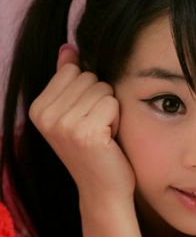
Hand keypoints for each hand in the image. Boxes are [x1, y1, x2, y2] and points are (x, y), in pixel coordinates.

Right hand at [29, 45, 135, 201]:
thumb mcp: (75, 110)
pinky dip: (117, 118)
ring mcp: (63, 125)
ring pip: (103, 88)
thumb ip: (68, 77)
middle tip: (95, 128)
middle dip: (100, 99)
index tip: (84, 118)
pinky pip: (113, 102)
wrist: (103, 189)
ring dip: (110, 109)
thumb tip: (68, 48)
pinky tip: (109, 139)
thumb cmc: (95, 148)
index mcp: (38, 108)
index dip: (88, 91)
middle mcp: (44, 116)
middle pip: (89, 77)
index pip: (74, 70)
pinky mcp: (85, 133)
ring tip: (102, 133)